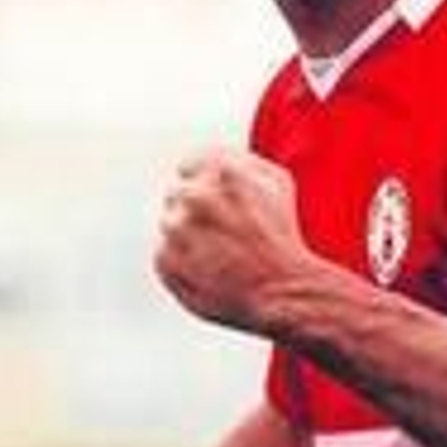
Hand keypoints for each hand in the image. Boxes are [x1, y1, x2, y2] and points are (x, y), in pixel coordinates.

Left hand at [155, 149, 312, 334]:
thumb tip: (215, 155)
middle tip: (223, 233)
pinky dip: (181, 262)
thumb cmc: (282, 237)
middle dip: (196, 210)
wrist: (281, 291)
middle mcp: (196, 196)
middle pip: (177, 194)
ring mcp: (178, 230)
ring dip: (188, 236)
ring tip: (220, 254)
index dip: (204, 183)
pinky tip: (210, 270)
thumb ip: (242, 158)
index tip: (218, 203)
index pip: (188, 165)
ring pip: (170, 224)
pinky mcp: (167, 261)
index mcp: (221, 171)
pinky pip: (163, 254)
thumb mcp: (277, 182)